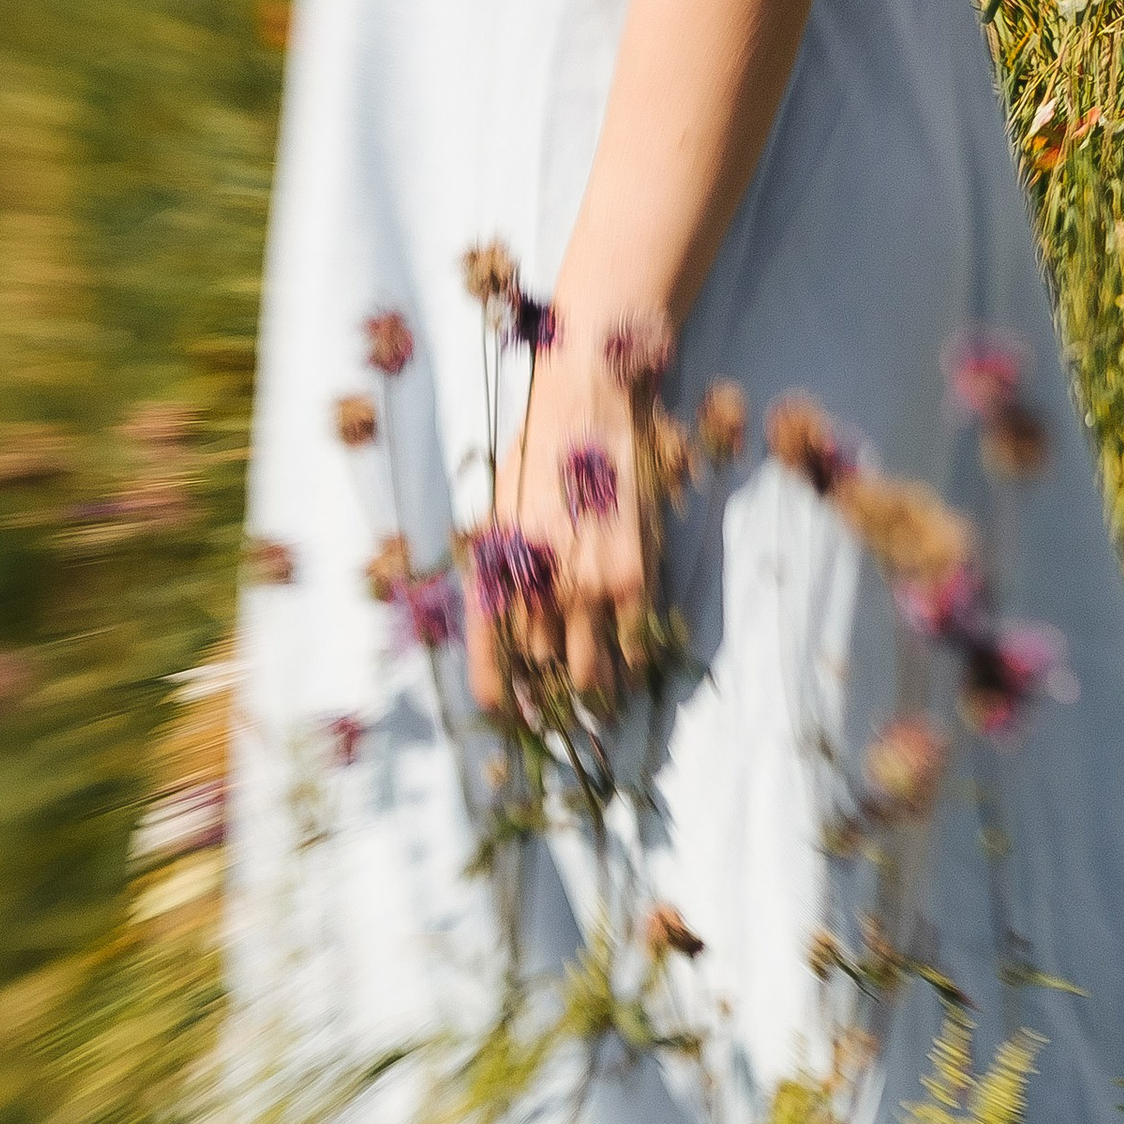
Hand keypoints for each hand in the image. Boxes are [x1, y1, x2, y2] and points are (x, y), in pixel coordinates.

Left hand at [469, 318, 651, 713]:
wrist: (586, 405)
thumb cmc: (535, 451)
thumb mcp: (498, 511)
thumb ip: (501, 570)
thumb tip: (507, 620)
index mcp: (496, 573)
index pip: (490, 656)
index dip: (498, 695)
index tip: (508, 718)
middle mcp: (536, 588)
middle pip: (540, 668)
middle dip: (550, 686)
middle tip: (563, 700)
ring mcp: (586, 588)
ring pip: (587, 670)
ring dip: (593, 688)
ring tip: (601, 701)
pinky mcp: (632, 578)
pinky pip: (633, 644)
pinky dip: (633, 659)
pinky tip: (634, 662)